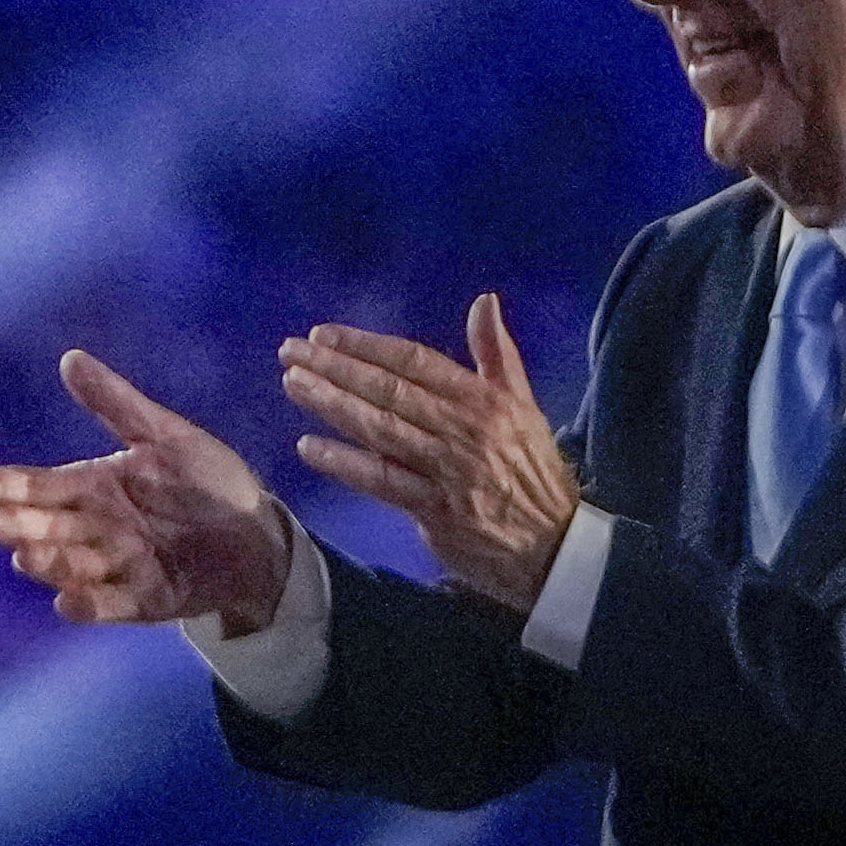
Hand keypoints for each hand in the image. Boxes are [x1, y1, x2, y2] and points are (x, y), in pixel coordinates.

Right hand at [0, 350, 299, 631]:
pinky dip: (89, 604)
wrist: (257, 533)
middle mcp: (96, 529)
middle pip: (46, 527)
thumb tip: (69, 358)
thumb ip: (115, 404)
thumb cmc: (207, 480)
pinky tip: (66, 602)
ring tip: (25, 555)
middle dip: (14, 526)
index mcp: (93, 487)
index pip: (37, 485)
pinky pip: (113, 604)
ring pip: (72, 565)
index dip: (1, 484)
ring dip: (48, 563)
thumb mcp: (164, 435)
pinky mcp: (147, 600)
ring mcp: (118, 567)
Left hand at [282, 298, 580, 617]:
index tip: (324, 335)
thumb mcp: (523, 405)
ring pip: (381, 430)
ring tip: (293, 384)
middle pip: (390, 391)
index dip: (367, 346)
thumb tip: (484, 300)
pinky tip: (310, 447)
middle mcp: (464, 430)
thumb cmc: (531, 469)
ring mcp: (448, 471)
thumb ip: (497, 353)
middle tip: (290, 351)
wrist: (555, 545)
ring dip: (332, 405)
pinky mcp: (436, 511)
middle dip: (336, 368)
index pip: (415, 362)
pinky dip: (346, 463)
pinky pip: (384, 482)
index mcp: (483, 400)